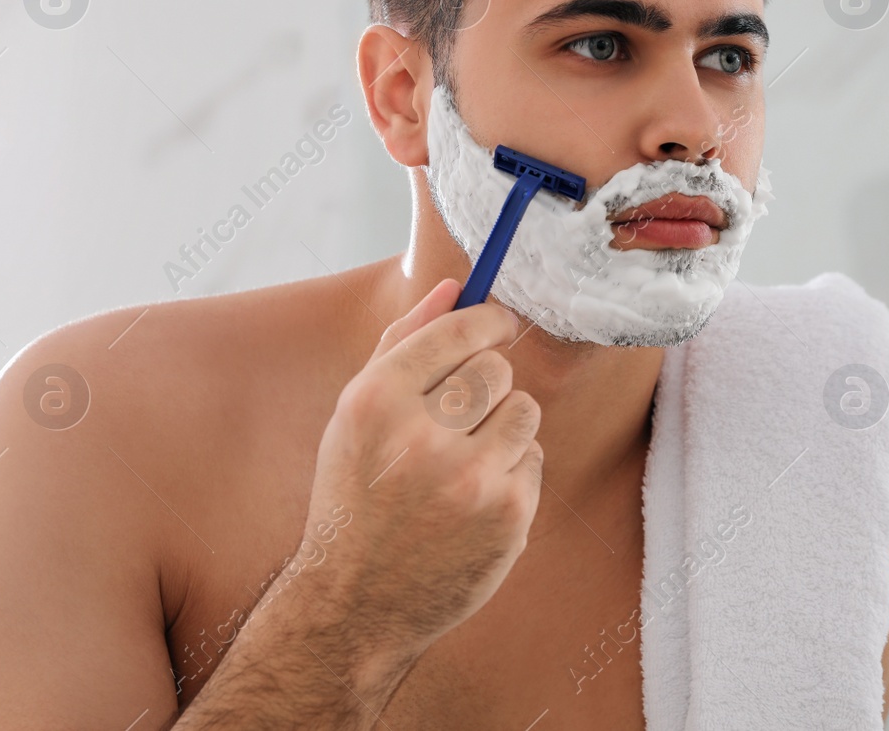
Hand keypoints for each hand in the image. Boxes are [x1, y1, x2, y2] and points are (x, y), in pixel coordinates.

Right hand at [296, 279, 543, 662]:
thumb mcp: (356, 414)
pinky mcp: (508, 515)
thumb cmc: (356, 494)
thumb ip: (403, 342)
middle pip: (497, 368)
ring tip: (463, 462)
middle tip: (460, 417)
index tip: (499, 322)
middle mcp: (422, 437)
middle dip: (486, 385)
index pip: (458, 331)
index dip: (487, 320)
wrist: (354, 601)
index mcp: (376, 401)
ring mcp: (470, 479)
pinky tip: (471, 502)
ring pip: (525, 410)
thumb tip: (456, 287)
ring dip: (504, 427)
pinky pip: (534, 458)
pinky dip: (511, 472)